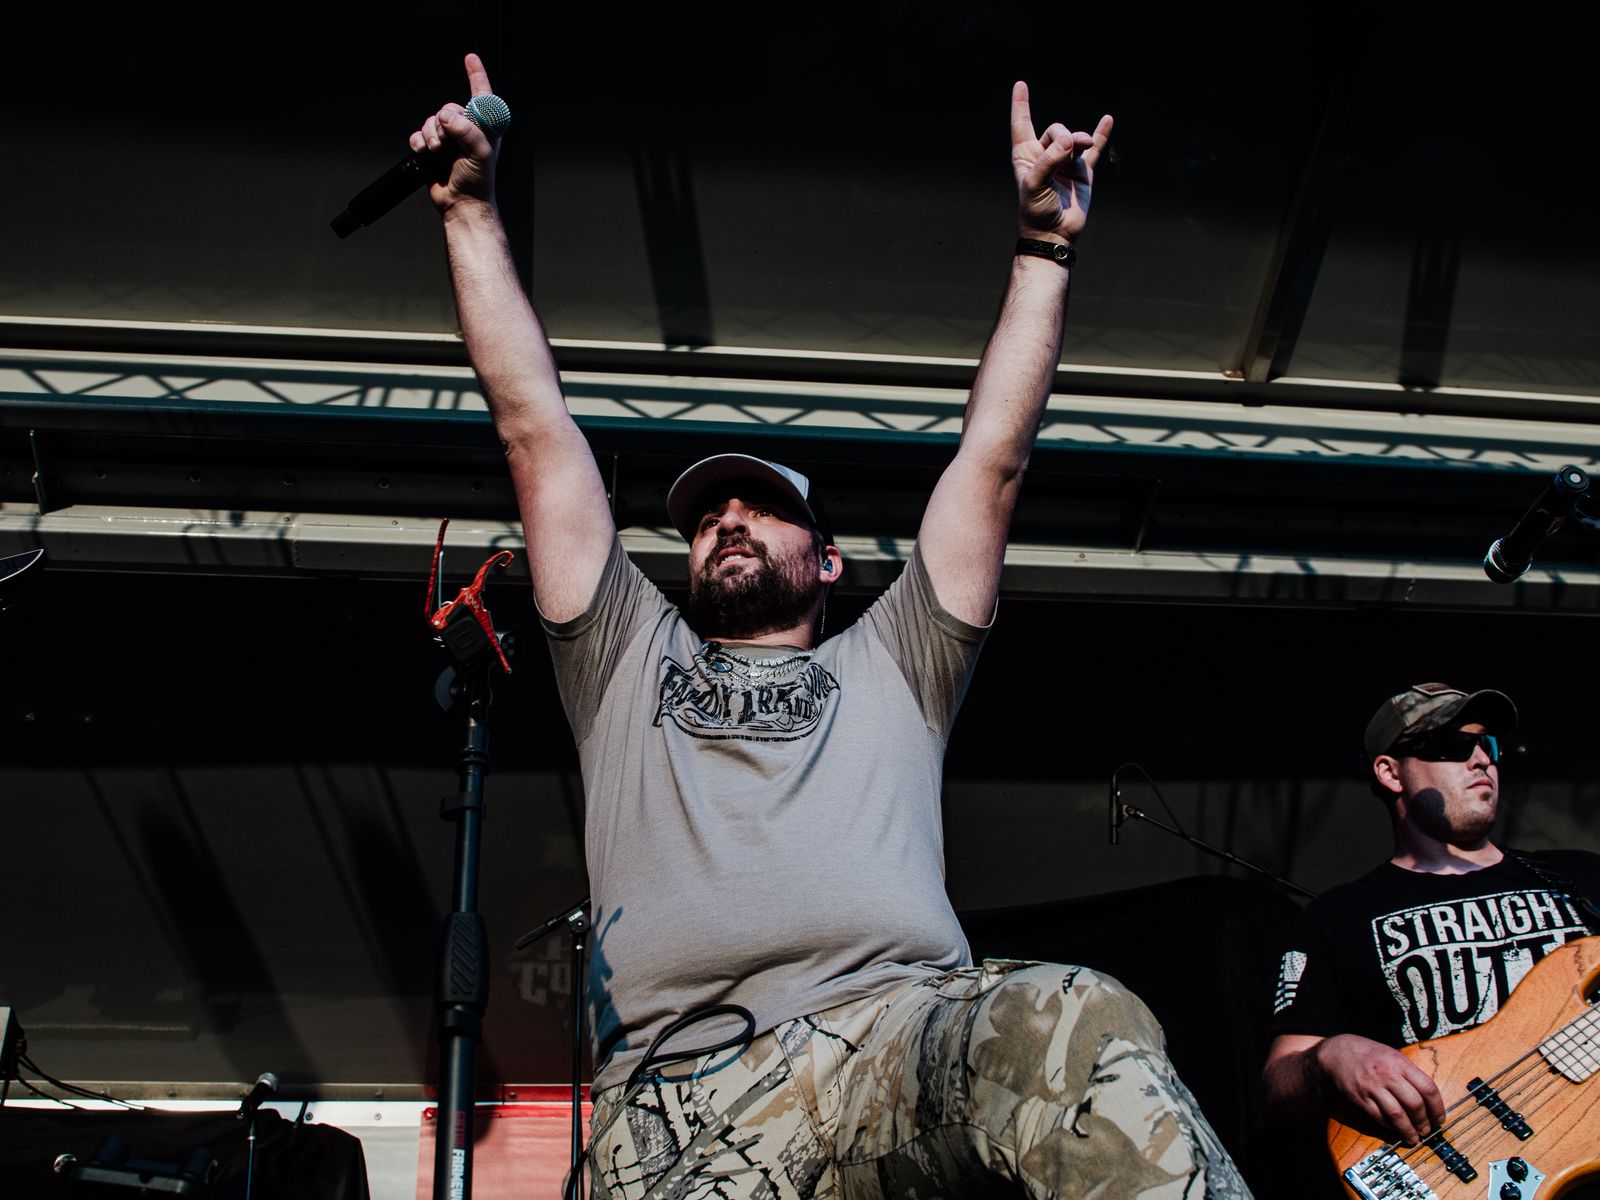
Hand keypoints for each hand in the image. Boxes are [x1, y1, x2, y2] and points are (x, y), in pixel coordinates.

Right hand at [409, 52, 499, 212]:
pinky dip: (418, 141)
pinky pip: (418, 134)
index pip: (481, 96)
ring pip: (431, 121)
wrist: (460, 203)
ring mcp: (448, 140)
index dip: (476, 76)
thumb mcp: (481, 154)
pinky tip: (424, 152)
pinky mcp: (431, 149)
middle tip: (446, 143)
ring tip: (435, 151)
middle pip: (448, 108)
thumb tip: (446, 116)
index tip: (471, 58)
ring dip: (430, 134)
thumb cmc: (478, 182)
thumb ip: (468, 131)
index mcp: (484, 128)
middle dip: (443, 123)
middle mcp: (465, 130)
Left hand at [1010, 82, 1111, 243]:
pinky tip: (1108, 119)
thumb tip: (1071, 140)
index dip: (1021, 105)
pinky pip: (1094, 148)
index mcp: (1026, 156)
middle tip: (1065, 154)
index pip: (1022, 125)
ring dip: (1080, 140)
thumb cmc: (1036, 211)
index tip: (1020, 85)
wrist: (1054, 234)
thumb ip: (1050, 159)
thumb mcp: (1034, 184)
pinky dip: (1100, 134)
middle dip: (1063, 137)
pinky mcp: (1083, 171)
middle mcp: (1045, 156)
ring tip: (1081, 147)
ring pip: (1074, 138)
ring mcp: (1065, 162)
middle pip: (1056, 130)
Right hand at [1314, 1034, 1444, 1145]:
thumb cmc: (1368, 1054)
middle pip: (1414, 1103)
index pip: (1427, 1088)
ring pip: (1397, 1114)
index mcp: (1399, 1062)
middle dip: (1424, 1122)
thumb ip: (1409, 1074)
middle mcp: (1387, 1074)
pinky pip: (1379, 1117)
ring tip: (1414, 1137)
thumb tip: (1428, 1099)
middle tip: (1427, 1130)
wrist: (1336, 1052)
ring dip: (1408, 1130)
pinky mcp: (1360, 1097)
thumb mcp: (1392, 1056)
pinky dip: (1390, 1126)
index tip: (1439, 1118)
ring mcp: (1372, 1086)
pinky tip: (1395, 1129)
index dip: (1437, 1107)